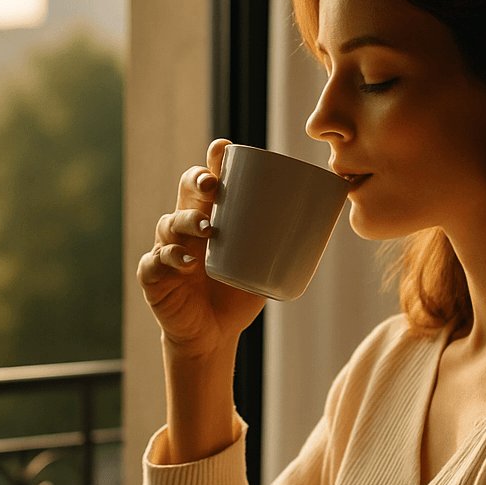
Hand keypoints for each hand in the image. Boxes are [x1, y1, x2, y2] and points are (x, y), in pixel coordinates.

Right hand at [137, 139, 266, 358]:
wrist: (213, 336)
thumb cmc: (237, 294)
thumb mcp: (264, 266)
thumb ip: (286, 244)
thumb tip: (331, 218)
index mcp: (211, 217)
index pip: (209, 180)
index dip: (213, 161)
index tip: (224, 148)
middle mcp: (186, 227)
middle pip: (186, 191)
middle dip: (197, 180)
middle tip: (213, 184)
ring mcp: (167, 250)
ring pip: (169, 223)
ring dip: (187, 222)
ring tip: (208, 229)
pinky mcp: (155, 278)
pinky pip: (155, 263)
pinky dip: (168, 260)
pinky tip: (185, 262)